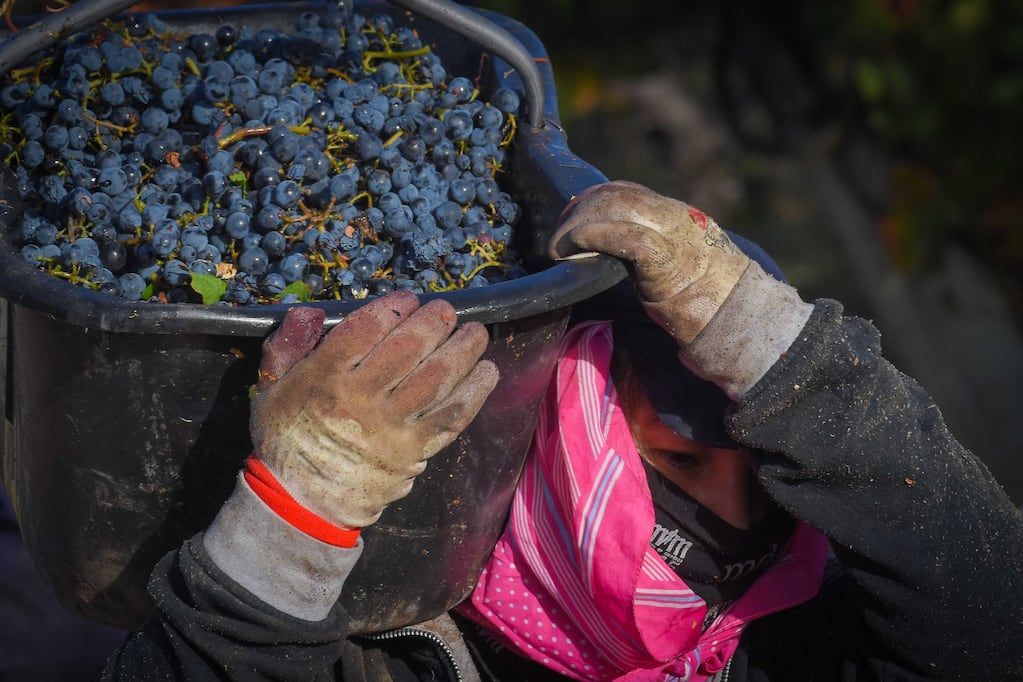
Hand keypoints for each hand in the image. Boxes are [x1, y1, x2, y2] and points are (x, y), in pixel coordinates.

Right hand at [249, 292, 498, 528]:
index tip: (409, 299)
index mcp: (323, 379)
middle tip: (447, 311)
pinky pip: (451, 417)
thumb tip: (312, 311)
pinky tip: (487, 372)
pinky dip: (474, 393)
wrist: (300, 502)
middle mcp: (360, 400)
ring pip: (435, 379)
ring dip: (462, 351)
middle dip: (434, 323)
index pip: (365, 331)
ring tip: (476, 333)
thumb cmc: (287, 437)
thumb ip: (287, 345)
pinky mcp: (414, 451)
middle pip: (407, 350)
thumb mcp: (271, 388)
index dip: (393, 308)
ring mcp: (391, 427)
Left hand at [550, 181, 749, 345]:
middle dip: (578, 212)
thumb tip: (613, 259)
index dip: (592, 202)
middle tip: (557, 239)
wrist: (741, 320)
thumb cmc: (709, 305)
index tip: (571, 223)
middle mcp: (676, 216)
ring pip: (615, 206)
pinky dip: (591, 237)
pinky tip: (572, 250)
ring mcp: (673, 232)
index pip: (627, 191)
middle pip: (615, 194)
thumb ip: (651, 254)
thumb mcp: (679, 267)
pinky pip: (622, 235)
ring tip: (559, 249)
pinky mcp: (666, 255)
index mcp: (679, 216)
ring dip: (577, 225)